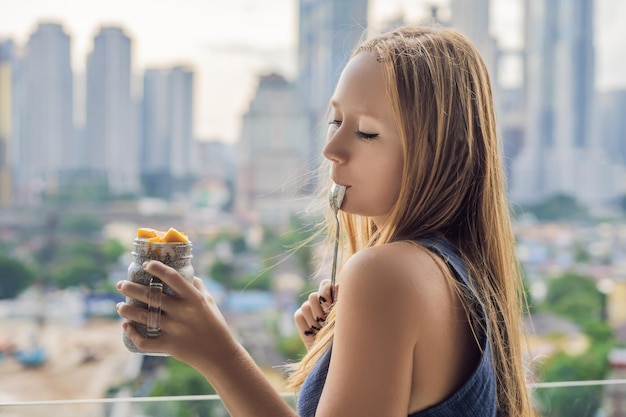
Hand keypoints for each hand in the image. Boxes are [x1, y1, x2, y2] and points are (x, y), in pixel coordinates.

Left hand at [116, 260, 234, 369]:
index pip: (172, 277)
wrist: (219, 354)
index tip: (146, 264)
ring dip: (127, 310)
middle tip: (120, 284)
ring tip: (119, 306)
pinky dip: (133, 334)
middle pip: (151, 296)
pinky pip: (145, 340)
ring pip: (144, 317)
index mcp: (194, 298)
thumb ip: (198, 287)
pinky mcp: (169, 345)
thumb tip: (186, 274)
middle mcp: (183, 312)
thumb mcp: (210, 302)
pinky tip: (126, 326)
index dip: (157, 268)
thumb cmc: (215, 325)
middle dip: (132, 288)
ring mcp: (175, 329)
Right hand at [293, 279, 336, 350]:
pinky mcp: (300, 318)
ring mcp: (308, 309)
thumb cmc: (343, 335)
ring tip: (322, 330)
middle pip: (313, 296)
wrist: (333, 354)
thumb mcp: (343, 317)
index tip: (331, 305)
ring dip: (314, 320)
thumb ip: (340, 300)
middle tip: (327, 322)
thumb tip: (337, 284)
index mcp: (332, 297)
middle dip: (320, 310)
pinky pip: (299, 316)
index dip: (326, 292)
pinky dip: (306, 325)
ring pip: (306, 306)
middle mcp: (320, 301)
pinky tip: (313, 333)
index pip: (325, 284)